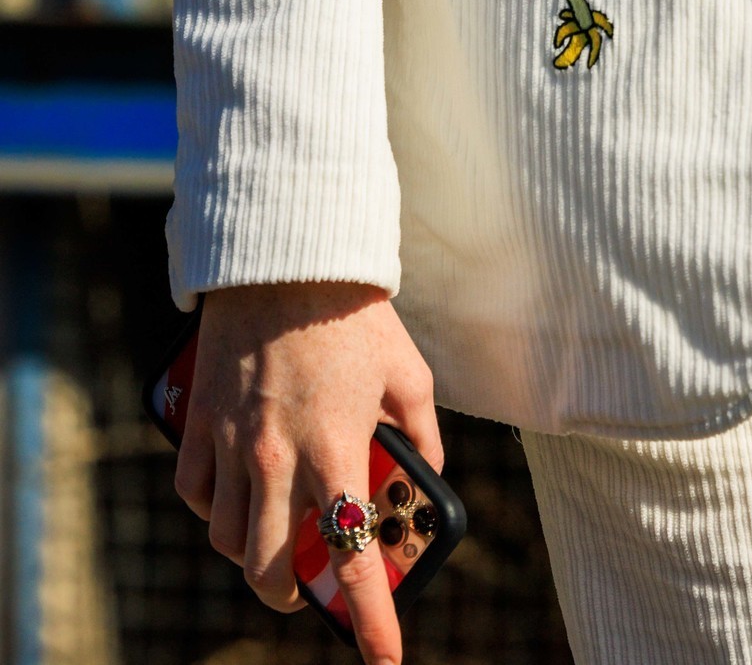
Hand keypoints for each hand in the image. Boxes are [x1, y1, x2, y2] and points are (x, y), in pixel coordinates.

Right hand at [173, 282, 442, 664]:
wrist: (287, 256)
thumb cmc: (354, 314)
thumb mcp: (408, 372)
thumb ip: (421, 433)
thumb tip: (427, 475)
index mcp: (337, 448)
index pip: (354, 557)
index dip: (370, 619)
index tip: (383, 659)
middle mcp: (279, 457)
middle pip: (270, 568)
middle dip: (290, 595)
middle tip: (306, 590)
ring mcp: (232, 443)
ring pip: (226, 540)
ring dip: (249, 556)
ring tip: (271, 543)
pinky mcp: (199, 423)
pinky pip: (194, 494)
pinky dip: (210, 511)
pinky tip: (232, 500)